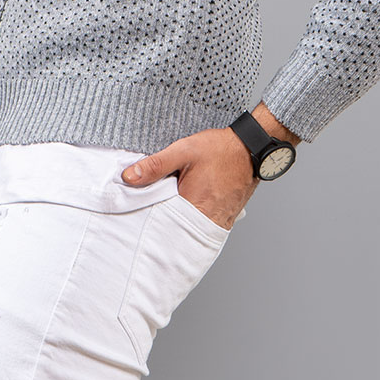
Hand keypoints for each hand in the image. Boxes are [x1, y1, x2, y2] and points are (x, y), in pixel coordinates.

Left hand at [121, 105, 299, 229]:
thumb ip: (155, 165)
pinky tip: (183, 210)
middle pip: (175, 231)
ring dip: (176, 224)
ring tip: (164, 214)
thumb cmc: (219, 149)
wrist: (251, 148)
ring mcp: (219, 222)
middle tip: (146, 217)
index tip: (136, 216)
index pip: (162, 224)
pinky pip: (203, 227)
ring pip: (189, 231)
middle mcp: (208, 219)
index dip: (148, 221)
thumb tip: (128, 177)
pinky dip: (191, 222)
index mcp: (194, 205)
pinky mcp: (225, 219)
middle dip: (160, 225)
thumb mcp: (183, 150)